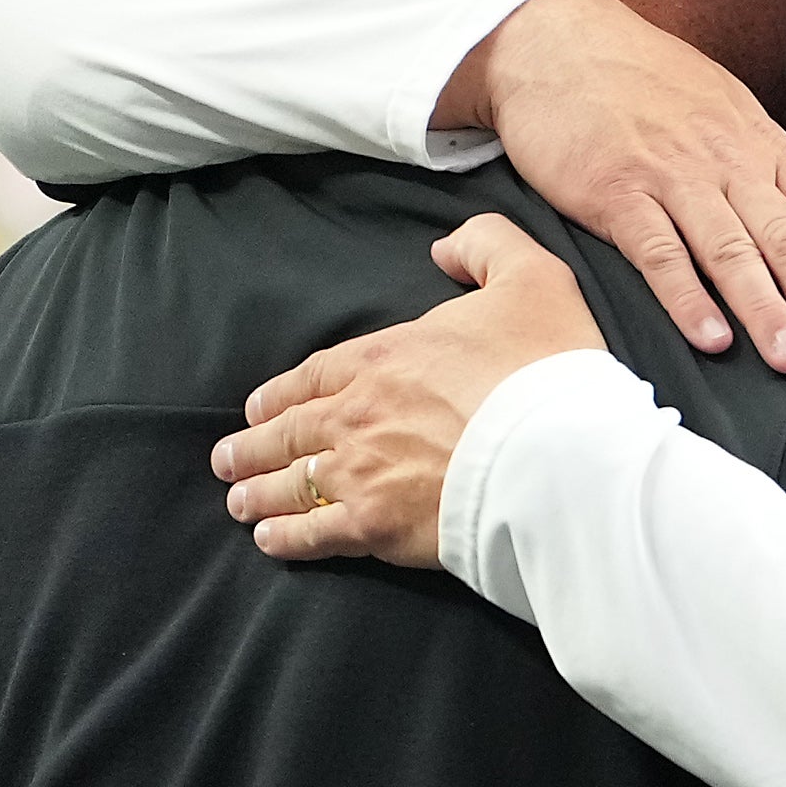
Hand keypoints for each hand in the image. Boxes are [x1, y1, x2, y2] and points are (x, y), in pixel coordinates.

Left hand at [212, 214, 607, 563]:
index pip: (314, 374)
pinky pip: (314, 533)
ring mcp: (361, 472)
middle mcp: (357, 414)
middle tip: (228, 458)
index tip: (260, 407)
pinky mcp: (376, 526)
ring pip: (291, 482)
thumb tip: (445, 249)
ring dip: (259, 491)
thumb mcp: (532, 276)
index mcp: (384, 356)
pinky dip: (285, 537)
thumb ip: (488, 246)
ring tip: (239, 500)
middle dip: (253, 445)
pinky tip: (269, 540)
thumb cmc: (545, 368)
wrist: (557, 452)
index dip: (282, 393)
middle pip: (289, 431)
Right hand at [443, 0, 785, 374]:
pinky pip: (657, 252)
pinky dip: (686, 297)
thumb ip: (763, 167)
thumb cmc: (646, 81)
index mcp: (760, 145)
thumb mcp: (722, 110)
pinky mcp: (616, 193)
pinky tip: (709, 338)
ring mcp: (671, 177)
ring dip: (765, 308)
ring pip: (731, 250)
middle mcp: (728, 163)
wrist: (559, 40)